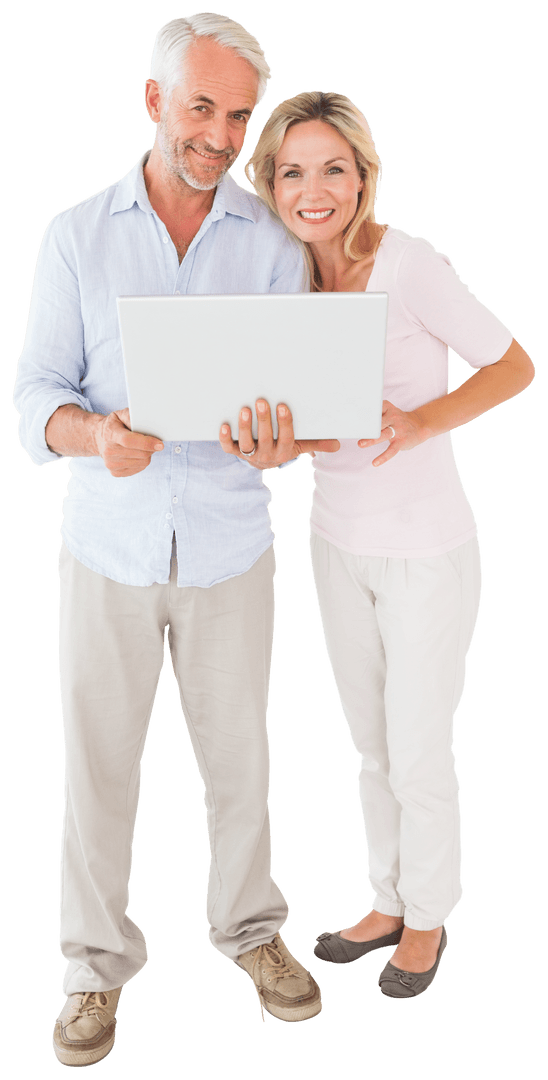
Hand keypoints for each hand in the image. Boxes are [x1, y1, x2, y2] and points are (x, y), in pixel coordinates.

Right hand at [95, 408, 163, 476]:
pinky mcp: (116, 472)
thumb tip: (144, 422)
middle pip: (140, 454)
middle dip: (151, 448)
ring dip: (147, 454)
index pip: (129, 441)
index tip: (160, 444)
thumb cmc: (114, 426)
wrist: (98, 438)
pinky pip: (139, 469)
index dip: (146, 443)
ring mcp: (111, 464)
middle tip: (151, 441)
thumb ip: (131, 416)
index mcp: (110, 434)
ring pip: (143, 462)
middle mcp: (109, 451)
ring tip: (141, 447)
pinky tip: (136, 454)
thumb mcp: (120, 415)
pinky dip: (142, 461)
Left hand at [219, 399, 339, 468]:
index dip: (284, 423)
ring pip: (246, 443)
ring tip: (245, 410)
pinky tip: (223, 426)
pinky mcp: (236, 452)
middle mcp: (267, 454)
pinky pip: (229, 448)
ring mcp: (250, 454)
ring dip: (244, 427)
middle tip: (262, 401)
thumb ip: (318, 443)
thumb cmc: (285, 446)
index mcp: (284, 451)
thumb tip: (338, 444)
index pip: (286, 437)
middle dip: (264, 420)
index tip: (283, 406)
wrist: (265, 463)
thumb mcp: (302, 445)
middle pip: (265, 439)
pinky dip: (224, 439)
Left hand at [358, 400, 425, 465]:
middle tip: (354, 430)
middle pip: (377, 422)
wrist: (419, 426)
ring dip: (371, 439)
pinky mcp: (401, 441)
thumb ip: (374, 414)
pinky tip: (375, 463)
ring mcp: (398, 429)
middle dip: (366, 427)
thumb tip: (354, 420)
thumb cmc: (397, 420)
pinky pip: (391, 450)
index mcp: (387, 407)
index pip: (374, 408)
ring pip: (382, 434)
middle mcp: (393, 416)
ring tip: (360, 444)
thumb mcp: (388, 411)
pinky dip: (383, 457)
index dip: (364, 412)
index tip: (352, 416)